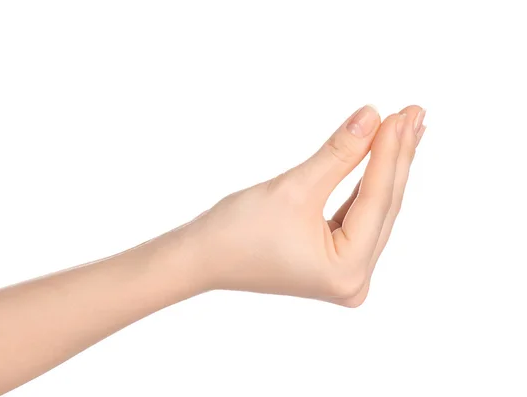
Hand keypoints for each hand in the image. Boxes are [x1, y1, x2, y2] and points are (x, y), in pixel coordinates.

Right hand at [188, 105, 425, 306]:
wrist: (201, 256)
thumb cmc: (237, 230)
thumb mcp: (294, 188)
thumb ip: (340, 153)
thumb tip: (373, 116)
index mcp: (347, 272)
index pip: (377, 201)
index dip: (390, 153)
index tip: (404, 112)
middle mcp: (353, 280)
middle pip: (383, 206)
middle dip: (396, 157)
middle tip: (416, 112)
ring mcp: (344, 274)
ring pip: (373, 209)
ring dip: (385, 167)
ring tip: (405, 127)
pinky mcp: (334, 262)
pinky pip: (357, 216)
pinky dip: (365, 184)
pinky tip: (381, 156)